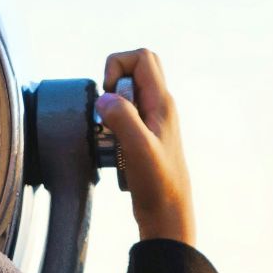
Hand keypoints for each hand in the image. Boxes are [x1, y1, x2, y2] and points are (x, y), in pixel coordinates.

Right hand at [96, 49, 195, 246]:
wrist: (168, 214)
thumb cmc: (157, 184)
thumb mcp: (138, 148)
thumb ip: (122, 118)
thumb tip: (104, 98)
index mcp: (162, 103)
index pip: (142, 57)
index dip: (117, 66)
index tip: (109, 94)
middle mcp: (160, 107)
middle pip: (137, 68)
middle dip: (113, 80)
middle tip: (108, 108)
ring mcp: (153, 121)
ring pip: (129, 93)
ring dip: (112, 106)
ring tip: (111, 134)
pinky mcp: (145, 136)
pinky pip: (126, 115)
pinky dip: (113, 124)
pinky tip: (113, 148)